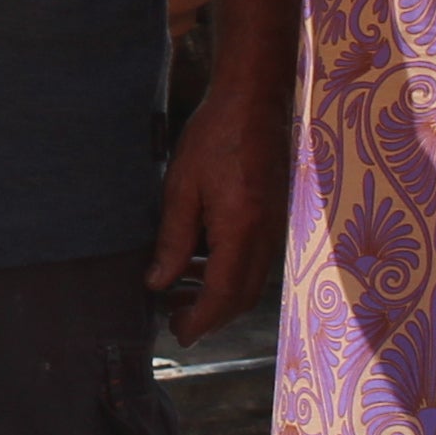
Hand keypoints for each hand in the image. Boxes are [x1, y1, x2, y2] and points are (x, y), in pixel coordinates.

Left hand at [147, 59, 290, 342]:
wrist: (254, 100)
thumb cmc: (215, 137)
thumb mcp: (181, 188)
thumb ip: (173, 241)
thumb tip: (159, 284)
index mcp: (241, 230)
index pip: (223, 295)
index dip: (200, 321)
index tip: (177, 334)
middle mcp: (266, 236)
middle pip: (242, 298)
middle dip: (210, 317)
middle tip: (175, 321)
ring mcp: (275, 228)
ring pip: (251, 282)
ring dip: (219, 296)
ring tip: (180, 292)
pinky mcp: (275, 217)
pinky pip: (256, 260)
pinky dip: (230, 272)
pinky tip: (201, 261)